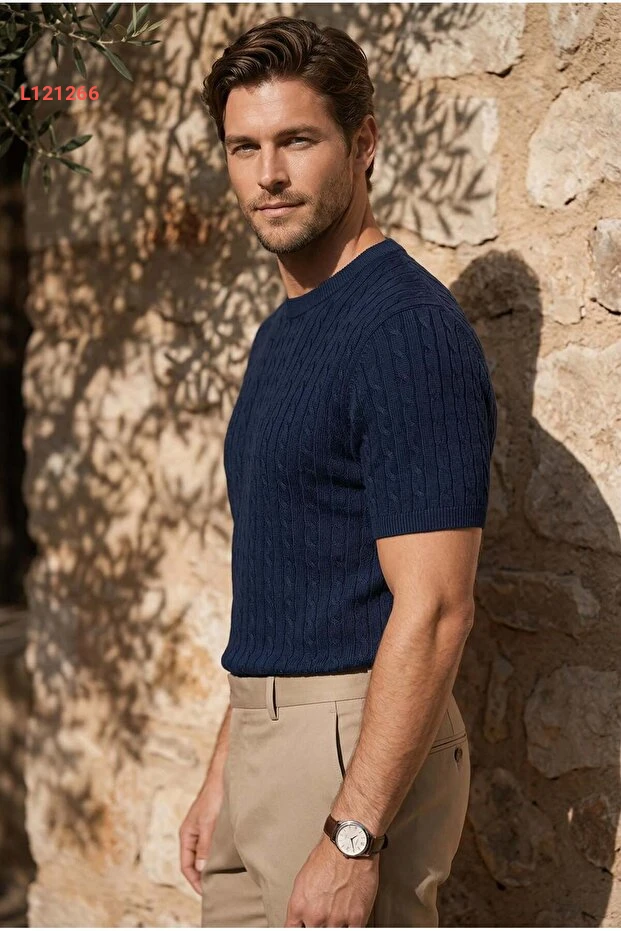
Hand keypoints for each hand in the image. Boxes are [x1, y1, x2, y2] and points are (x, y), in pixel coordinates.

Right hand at [178, 778, 223, 895]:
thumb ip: (204, 844)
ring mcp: (203, 831)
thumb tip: (201, 868)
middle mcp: (193, 834)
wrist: (224, 776)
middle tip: (215, 890)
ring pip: (203, 855)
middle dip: (201, 877)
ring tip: (221, 880)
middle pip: (194, 863)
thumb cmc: (214, 796)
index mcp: (186, 835)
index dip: (194, 881)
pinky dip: (216, 857)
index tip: (206, 892)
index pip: (186, 866)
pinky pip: (212, 847)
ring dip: (210, 868)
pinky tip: (227, 861)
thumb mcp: (208, 822)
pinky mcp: (213, 827)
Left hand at [284, 834, 378, 927]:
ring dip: (335, 924)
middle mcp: (315, 916)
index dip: (300, 927)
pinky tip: (350, 919)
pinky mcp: (356, 918)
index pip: (292, 930)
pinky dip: (350, 926)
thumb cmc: (327, 856)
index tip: (304, 925)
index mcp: (299, 906)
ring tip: (338, 911)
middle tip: (324, 911)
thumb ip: (302, 903)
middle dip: (318, 924)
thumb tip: (302, 917)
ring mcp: (336, 919)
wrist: (348, 845)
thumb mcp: (303, 879)